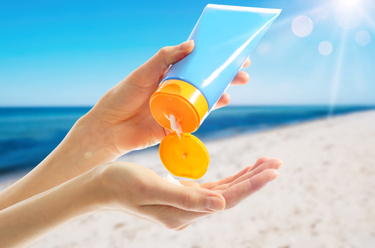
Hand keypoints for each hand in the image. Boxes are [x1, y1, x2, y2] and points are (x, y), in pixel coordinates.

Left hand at [81, 40, 250, 158]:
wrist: (110, 128)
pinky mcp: (177, 123)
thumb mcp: (143, 73)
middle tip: (243, 73)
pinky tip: (220, 103)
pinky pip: (198, 116)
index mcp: (168, 74)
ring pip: (205, 98)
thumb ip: (164, 58)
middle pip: (206, 80)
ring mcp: (178, 106)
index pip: (196, 63)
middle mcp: (176, 89)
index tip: (232, 54)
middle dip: (225, 76)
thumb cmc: (123, 96)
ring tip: (232, 89)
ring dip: (221, 93)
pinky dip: (210, 110)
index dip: (214, 59)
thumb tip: (192, 45)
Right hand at [97, 157, 280, 229]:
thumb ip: (186, 198)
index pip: (226, 199)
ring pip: (225, 191)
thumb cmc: (120, 184)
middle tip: (277, 162)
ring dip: (246, 177)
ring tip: (266, 163)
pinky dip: (231, 178)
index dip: (250, 185)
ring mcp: (185, 205)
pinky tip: (243, 170)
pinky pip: (213, 188)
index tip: (271, 170)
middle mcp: (188, 213)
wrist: (99, 187)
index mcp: (182, 213)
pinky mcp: (181, 195)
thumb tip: (222, 204)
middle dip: (254, 179)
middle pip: (230, 195)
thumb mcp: (150, 187)